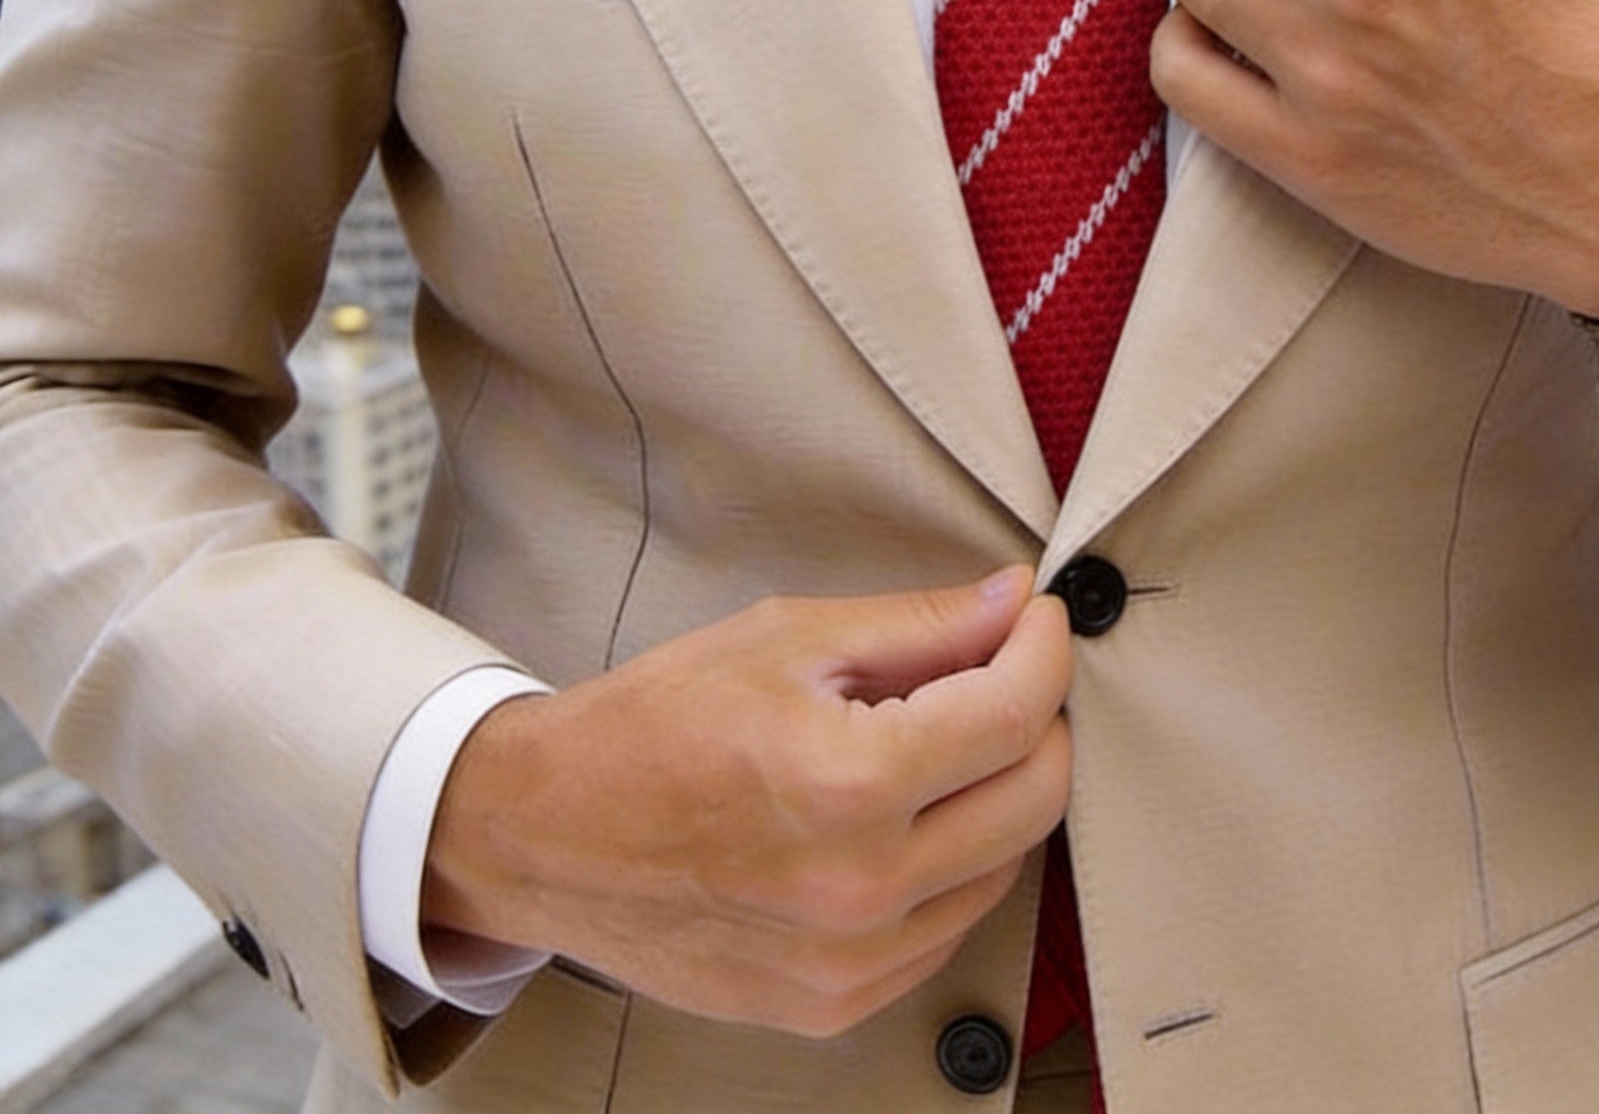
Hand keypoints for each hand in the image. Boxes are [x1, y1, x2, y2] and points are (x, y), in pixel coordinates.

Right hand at [422, 567, 1071, 1037]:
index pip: (1015, 713)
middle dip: (1039, 717)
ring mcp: (850, 963)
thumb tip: (1014, 603)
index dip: (1043, 649)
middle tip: (1002, 671)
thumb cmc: (652, 727)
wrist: (546, 836)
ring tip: (940, 742)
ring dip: (1000, 792)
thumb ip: (918, 626)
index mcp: (847, 782)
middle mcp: (860, 888)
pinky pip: (950, 928)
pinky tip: (906, 816)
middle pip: (1036, 797)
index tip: (1037, 619)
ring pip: (1006, 866)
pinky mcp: (834, 1005)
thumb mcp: (785, 640)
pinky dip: (955, 863)